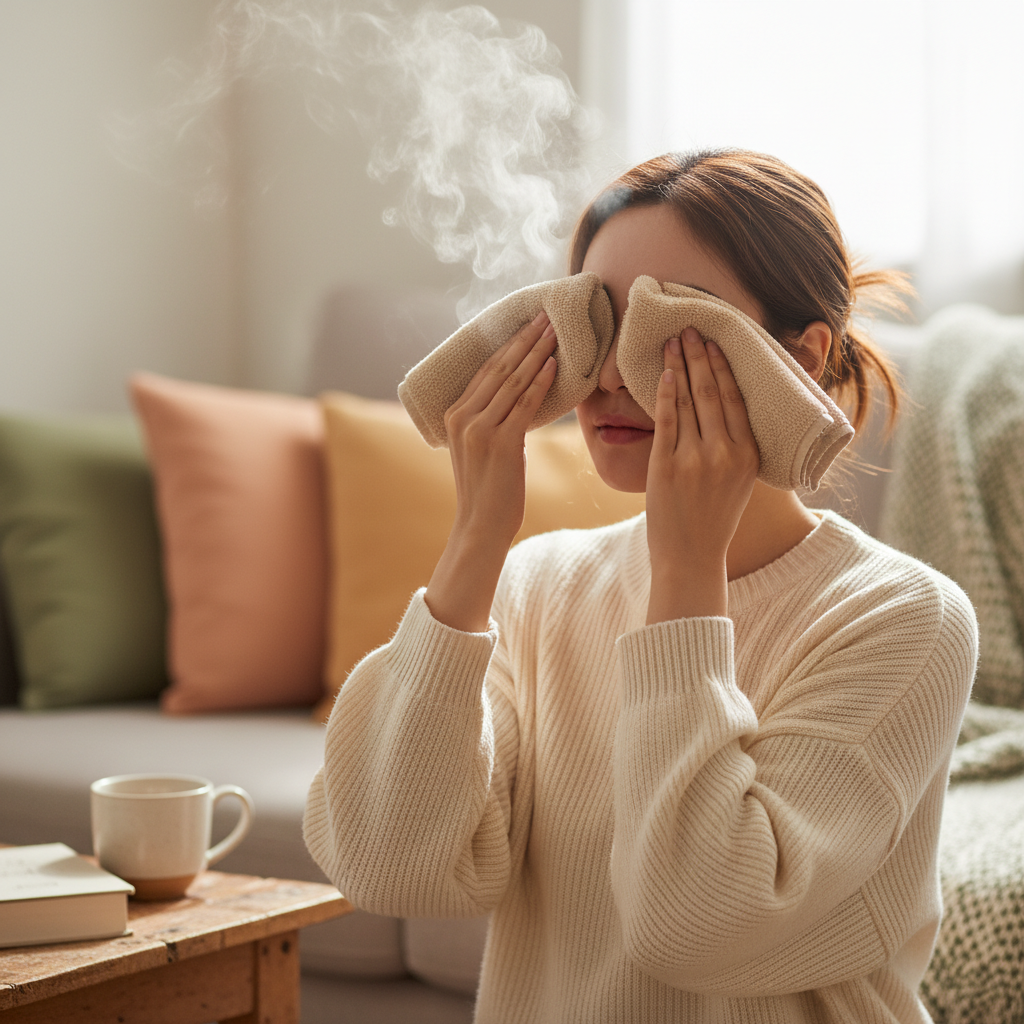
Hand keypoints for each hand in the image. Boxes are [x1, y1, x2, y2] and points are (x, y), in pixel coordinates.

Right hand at [425, 310, 557, 631]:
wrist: (481, 526)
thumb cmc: (488, 491)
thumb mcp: (481, 449)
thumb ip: (491, 421)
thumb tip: (519, 396)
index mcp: (454, 415)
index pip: (484, 369)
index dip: (508, 344)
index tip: (528, 323)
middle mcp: (462, 417)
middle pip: (498, 368)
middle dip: (524, 339)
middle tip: (546, 316)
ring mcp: (479, 429)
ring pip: (512, 381)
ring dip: (536, 353)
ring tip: (555, 331)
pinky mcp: (500, 442)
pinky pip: (524, 404)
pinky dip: (540, 382)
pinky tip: (554, 365)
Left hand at [645, 328, 758, 623]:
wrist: (690, 558)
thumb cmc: (713, 519)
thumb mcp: (739, 481)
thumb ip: (736, 447)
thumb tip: (727, 407)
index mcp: (748, 455)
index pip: (737, 399)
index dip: (725, 367)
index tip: (715, 342)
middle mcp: (726, 454)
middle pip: (713, 392)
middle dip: (700, 356)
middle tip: (691, 328)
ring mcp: (695, 460)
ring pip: (689, 401)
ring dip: (680, 366)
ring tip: (673, 341)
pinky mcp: (666, 468)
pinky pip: (666, 421)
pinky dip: (665, 394)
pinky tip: (663, 373)